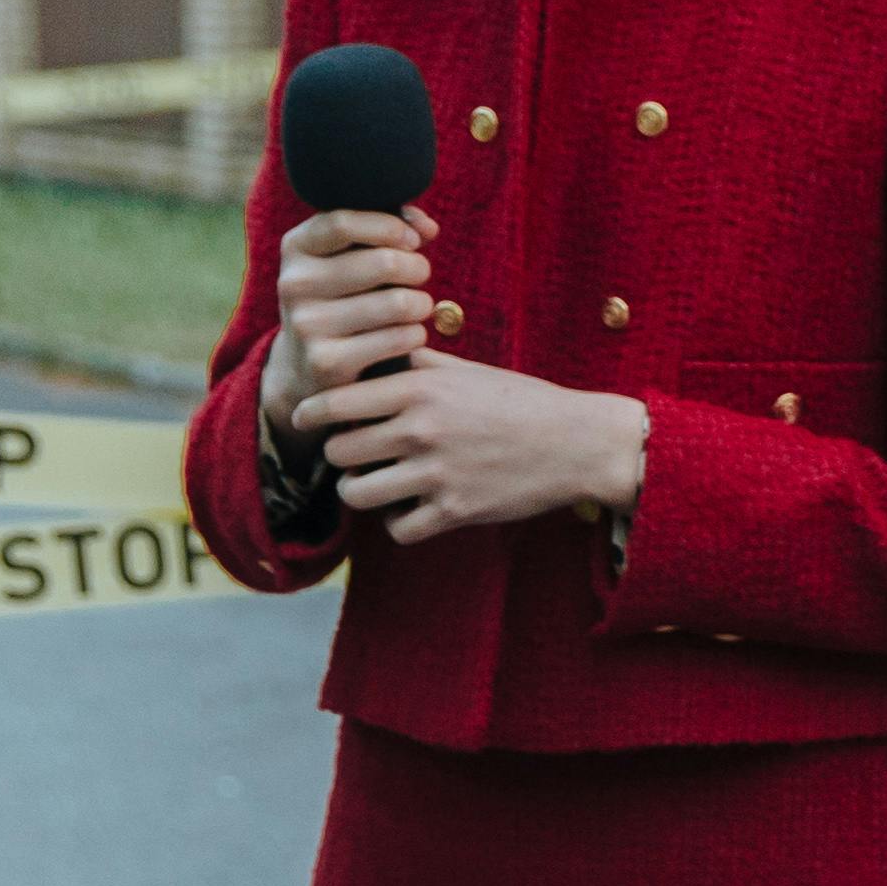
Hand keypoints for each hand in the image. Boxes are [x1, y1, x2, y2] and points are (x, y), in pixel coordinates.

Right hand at [261, 205, 435, 446]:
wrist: (303, 363)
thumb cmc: (341, 294)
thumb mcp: (348, 254)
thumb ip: (389, 228)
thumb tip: (427, 229)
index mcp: (296, 248)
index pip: (344, 223)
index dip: (391, 227)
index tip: (412, 240)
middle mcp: (295, 284)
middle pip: (384, 262)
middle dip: (418, 267)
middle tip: (420, 276)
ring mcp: (307, 324)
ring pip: (399, 302)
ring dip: (422, 304)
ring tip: (418, 307)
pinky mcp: (327, 361)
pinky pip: (399, 338)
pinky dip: (416, 334)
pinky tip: (408, 335)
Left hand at [300, 351, 655, 545]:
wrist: (578, 442)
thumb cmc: (522, 401)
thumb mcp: (468, 370)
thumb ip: (417, 363)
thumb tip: (372, 356)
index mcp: (421, 388)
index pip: (336, 402)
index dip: (313, 413)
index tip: (308, 420)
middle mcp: (422, 429)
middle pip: (339, 451)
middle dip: (343, 454)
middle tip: (360, 453)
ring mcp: (437, 473)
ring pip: (358, 494)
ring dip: (361, 491)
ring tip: (376, 484)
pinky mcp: (454, 511)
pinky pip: (396, 529)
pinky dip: (397, 522)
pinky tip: (411, 509)